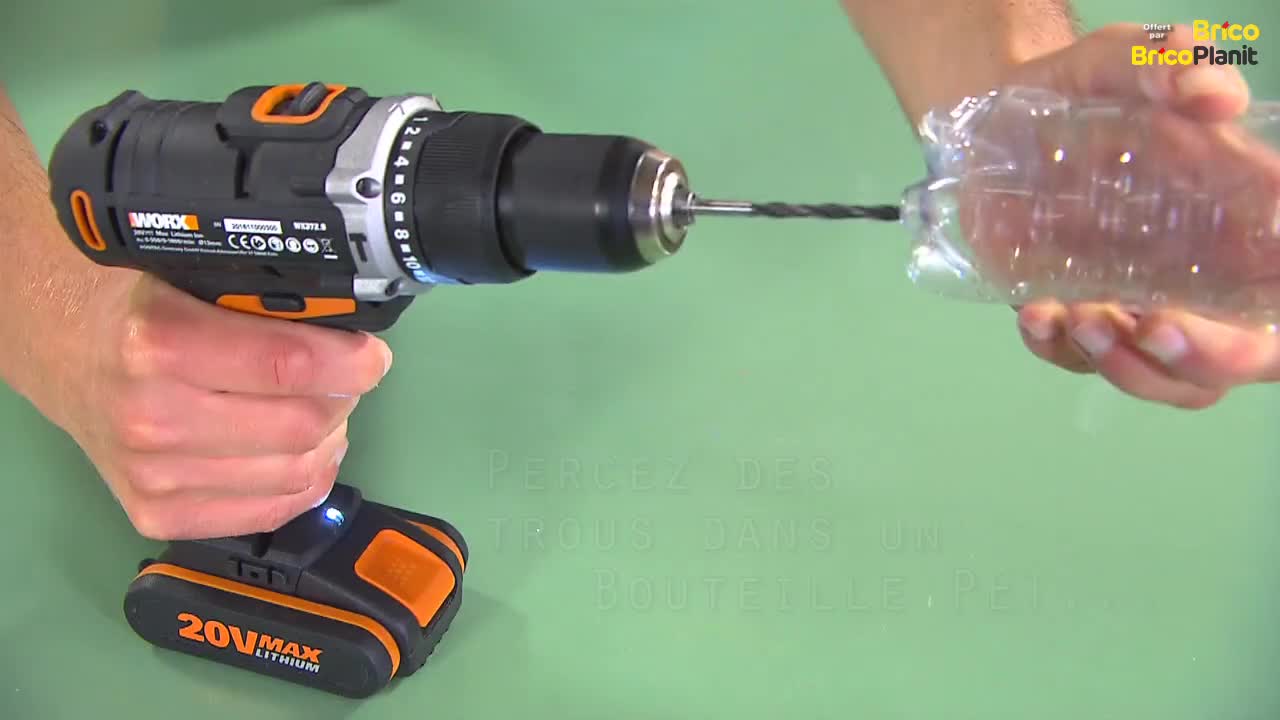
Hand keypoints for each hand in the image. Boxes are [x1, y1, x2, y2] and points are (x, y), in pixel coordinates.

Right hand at [40, 270, 391, 539]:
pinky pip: (269, 511)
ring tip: (323, 410)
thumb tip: (350, 322)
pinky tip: (306, 452)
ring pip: (296, 473)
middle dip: (343, 397)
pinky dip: (306, 482)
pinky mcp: (159, 514)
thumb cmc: (136, 305)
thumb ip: (263, 299)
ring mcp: (154, 474)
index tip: (370, 354)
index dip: (351, 361)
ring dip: (329, 440)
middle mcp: (153, 416)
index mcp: (160, 342)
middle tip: (345, 377)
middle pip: (303, 425)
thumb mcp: (191, 275)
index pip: (289, 365)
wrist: (63, 351)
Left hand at [978, 23, 1275, 408]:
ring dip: (1132, 367)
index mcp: (1241, 217)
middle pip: (1248, 355)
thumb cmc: (1081, 92)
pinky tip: (1036, 312)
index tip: (1264, 286)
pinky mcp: (1079, 316)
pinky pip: (1080, 362)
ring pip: (1171, 379)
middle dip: (1210, 357)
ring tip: (1080, 318)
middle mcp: (1204, 274)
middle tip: (1154, 325)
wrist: (997, 120)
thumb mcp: (1121, 60)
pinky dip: (1059, 350)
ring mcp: (1140, 303)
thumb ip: (1168, 62)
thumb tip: (1211, 91)